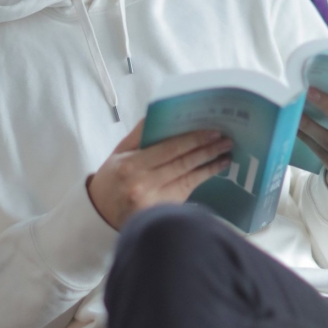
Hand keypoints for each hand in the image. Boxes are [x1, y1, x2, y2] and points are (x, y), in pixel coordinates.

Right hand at [86, 118, 232, 230]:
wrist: (101, 215)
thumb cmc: (112, 179)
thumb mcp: (119, 153)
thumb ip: (140, 134)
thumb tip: (161, 113)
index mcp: (130, 165)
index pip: (168, 149)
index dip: (193, 140)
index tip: (212, 131)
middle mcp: (142, 184)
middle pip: (182, 163)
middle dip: (207, 150)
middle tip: (226, 140)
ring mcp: (154, 202)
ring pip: (189, 178)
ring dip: (210, 165)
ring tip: (226, 154)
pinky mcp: (162, 213)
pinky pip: (187, 191)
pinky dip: (202, 178)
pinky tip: (214, 169)